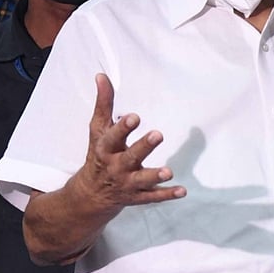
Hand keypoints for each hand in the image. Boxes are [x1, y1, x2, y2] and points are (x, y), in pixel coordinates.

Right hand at [78, 74, 185, 210]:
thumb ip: (104, 103)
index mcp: (106, 148)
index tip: (134, 117)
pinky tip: (182, 191)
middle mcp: (116, 166)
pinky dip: (167, 194)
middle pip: (130, 156)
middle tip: (158, 135)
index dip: (123, 128)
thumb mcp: (98, 129)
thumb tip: (102, 75)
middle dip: (143, 147)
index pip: (113, 137)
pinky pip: (152, 197)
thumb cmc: (99, 154)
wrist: (91, 193)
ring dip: (155, 175)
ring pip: (141, 179)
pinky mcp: (138, 195)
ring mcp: (127, 182)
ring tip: (169, 171)